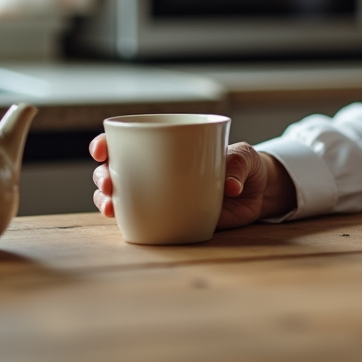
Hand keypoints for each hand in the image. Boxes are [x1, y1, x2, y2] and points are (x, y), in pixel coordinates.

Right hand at [89, 136, 296, 230]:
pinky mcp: (169, 218)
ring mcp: (161, 195)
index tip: (102, 148)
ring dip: (107, 199)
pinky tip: (119, 221)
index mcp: (169, 146)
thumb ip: (238, 164)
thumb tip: (230, 187)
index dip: (108, 143)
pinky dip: (125, 220)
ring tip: (109, 205)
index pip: (130, 140)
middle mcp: (157, 170)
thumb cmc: (246, 164)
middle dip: (103, 174)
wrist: (259, 193)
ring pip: (121, 195)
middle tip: (109, 182)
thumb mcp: (245, 156)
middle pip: (117, 169)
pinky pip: (140, 219)